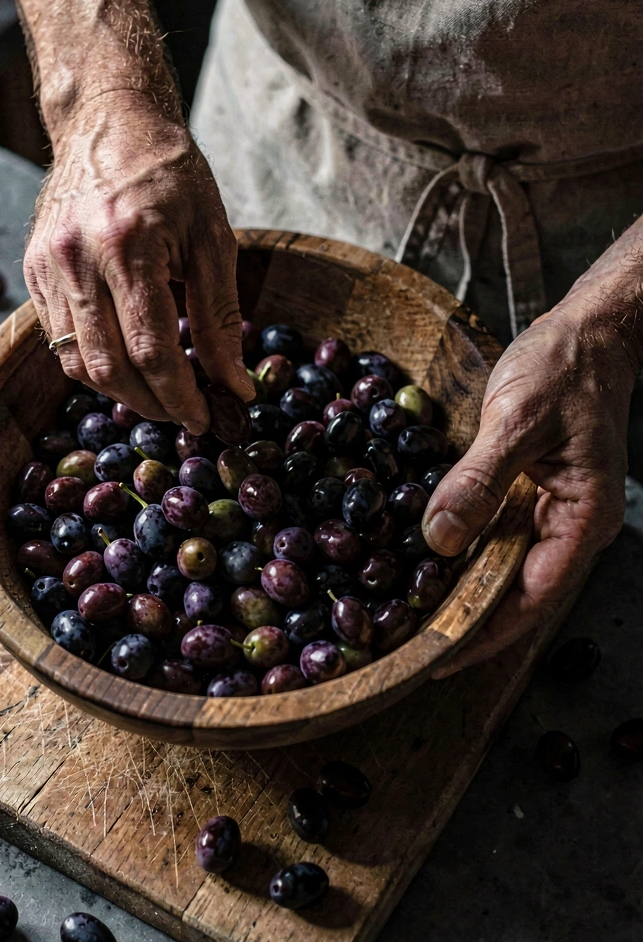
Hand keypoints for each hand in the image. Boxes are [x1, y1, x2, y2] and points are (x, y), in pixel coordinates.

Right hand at [24, 89, 254, 434]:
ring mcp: (46, 265)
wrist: (109, 120)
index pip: (151, 350)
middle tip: (185, 415)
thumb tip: (234, 385)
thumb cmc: (171, 174)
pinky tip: (124, 362)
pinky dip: (92, 364)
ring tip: (157, 393)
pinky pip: (57, 340)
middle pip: (108, 367)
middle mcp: (75, 258)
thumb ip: (221, 318)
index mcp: (127, 245)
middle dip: (151, 405)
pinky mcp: (32, 269)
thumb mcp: (213, 238)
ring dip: (120, 391)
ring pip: (75, 363)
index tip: (206, 419)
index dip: (180, 396)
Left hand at [423, 300, 634, 676]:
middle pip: (514, 592)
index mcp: (583, 518)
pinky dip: (459, 551)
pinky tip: (422, 560)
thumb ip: (480, 480)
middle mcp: (568, 525)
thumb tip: (442, 539)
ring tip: (406, 615)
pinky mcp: (526, 493)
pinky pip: (491, 534)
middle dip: (463, 622)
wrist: (586, 332)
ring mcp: (547, 511)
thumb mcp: (518, 419)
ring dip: (457, 590)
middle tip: (405, 643)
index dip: (483, 633)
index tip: (436, 658)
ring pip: (500, 567)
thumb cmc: (566, 367)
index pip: (532, 598)